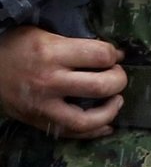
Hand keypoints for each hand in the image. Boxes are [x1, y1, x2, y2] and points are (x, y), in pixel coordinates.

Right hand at [0, 26, 125, 137]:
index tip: (115, 56)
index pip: (100, 55)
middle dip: (118, 80)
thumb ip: (76, 43)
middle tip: (116, 75)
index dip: (114, 55)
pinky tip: (105, 125)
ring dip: (110, 111)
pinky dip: (92, 132)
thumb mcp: (44, 33)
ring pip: (86, 119)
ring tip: (116, 100)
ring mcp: (42, 105)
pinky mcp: (35, 121)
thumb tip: (112, 55)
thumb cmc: (16, 45)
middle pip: (100, 86)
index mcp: (52, 53)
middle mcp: (49, 81)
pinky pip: (69, 133)